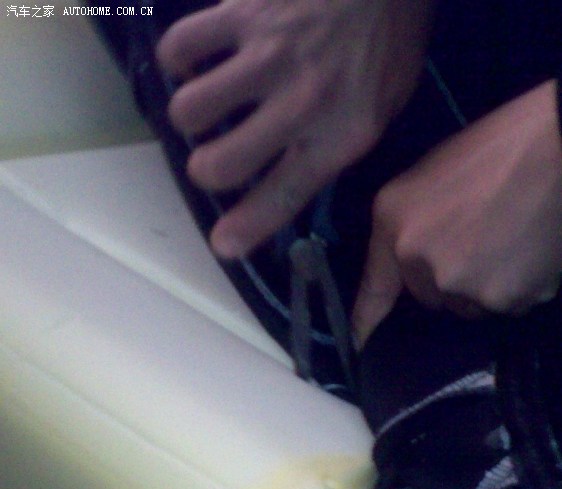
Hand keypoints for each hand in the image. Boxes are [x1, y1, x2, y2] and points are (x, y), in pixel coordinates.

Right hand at [157, 0, 435, 256]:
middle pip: (220, 164)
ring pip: (190, 109)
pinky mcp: (242, 11)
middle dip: (206, 170)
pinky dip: (178, 60)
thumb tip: (287, 174)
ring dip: (189, 117)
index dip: (246, 228)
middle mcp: (300, 103)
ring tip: (203, 106)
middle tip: (213, 157)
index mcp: (340, 134)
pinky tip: (194, 61)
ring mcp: (267, 55)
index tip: (223, 245)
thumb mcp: (380, 110)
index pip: (283, 195)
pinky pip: (181, 47)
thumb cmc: (389, 41)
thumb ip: (334, 145)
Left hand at [352, 80, 561, 345]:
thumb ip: (403, 229)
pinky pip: (507, 305)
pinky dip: (518, 286)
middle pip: (431, 297)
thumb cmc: (492, 152)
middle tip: (477, 237)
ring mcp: (465, 287)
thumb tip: (405, 273)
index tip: (356, 346)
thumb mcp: (424, 180)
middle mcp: (423, 267)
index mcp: (395, 229)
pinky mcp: (508, 300)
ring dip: (482, 285)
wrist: (558, 148)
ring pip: (469, 305)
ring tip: (507, 239)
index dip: (364, 324)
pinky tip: (528, 250)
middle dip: (447, 277)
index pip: (374, 293)